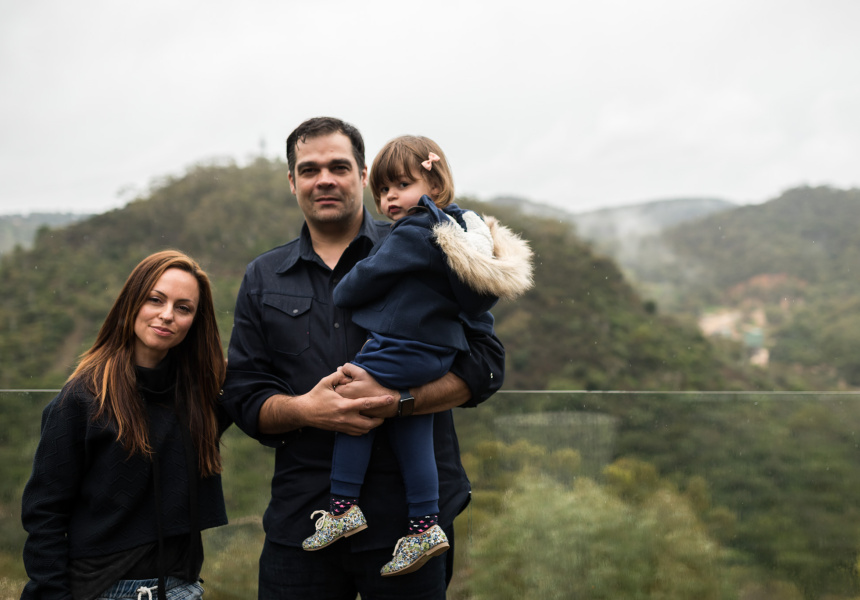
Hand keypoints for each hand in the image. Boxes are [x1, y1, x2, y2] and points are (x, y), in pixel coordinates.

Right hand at [260, 370, 393, 435]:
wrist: (304, 412)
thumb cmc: (315, 396)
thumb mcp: (325, 382)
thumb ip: (337, 376)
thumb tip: (345, 371)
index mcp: (344, 405)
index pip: (366, 404)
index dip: (380, 401)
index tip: (390, 399)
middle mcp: (346, 418)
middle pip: (370, 423)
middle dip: (380, 419)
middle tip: (384, 413)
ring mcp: (343, 426)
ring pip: (364, 430)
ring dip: (372, 425)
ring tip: (376, 418)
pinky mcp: (340, 430)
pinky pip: (357, 433)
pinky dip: (363, 429)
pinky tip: (365, 422)